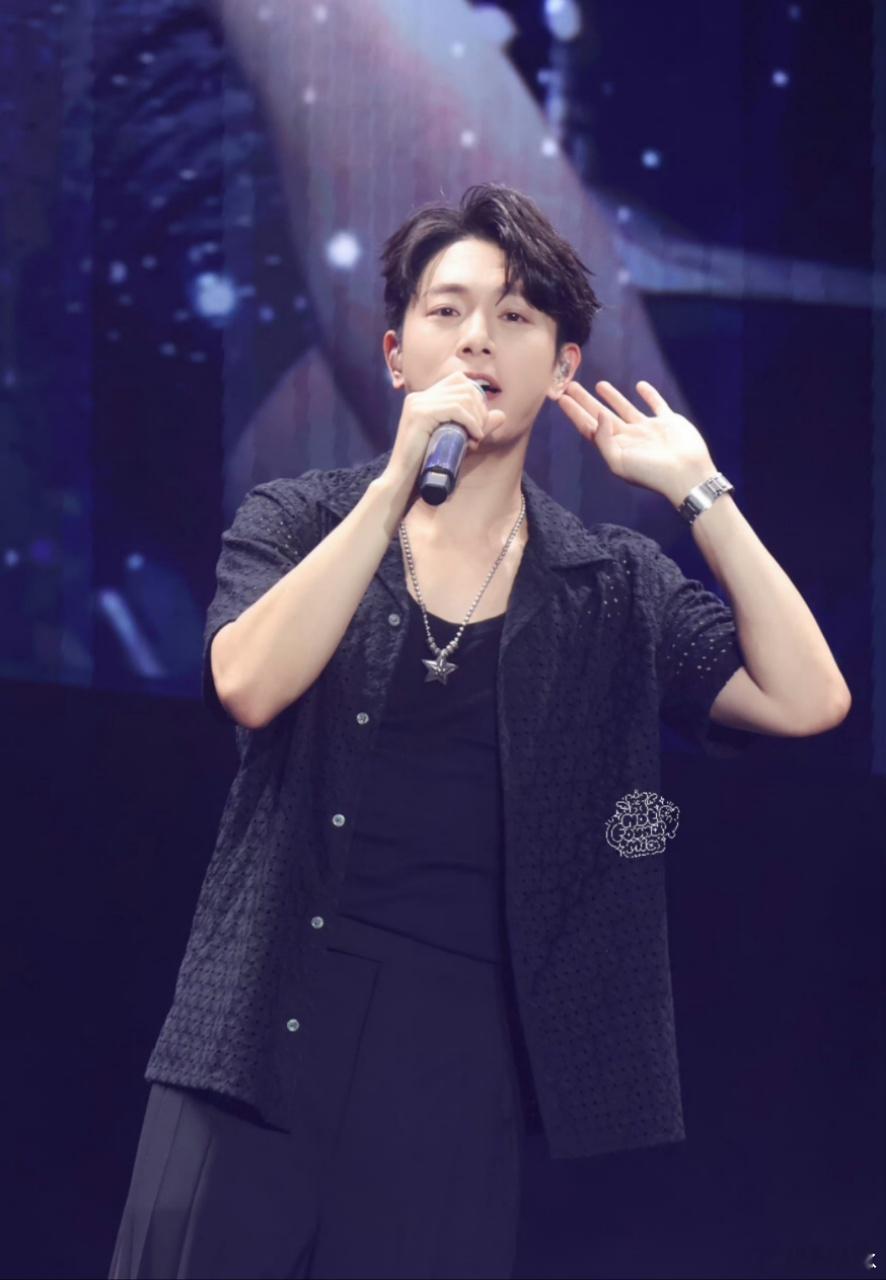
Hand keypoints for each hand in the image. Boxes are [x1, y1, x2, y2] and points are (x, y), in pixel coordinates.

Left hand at [557, 378, 717, 505]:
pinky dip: (649, 394)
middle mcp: (628, 437)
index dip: (574, 413)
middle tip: (570, 386)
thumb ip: (604, 438)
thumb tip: (598, 415)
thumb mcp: (618, 461)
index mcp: (615, 447)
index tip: (561, 398)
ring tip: (598, 384)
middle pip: (601, 415)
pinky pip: (656, 404)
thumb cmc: (650, 472)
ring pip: (625, 408)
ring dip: (612, 397)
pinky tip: (640, 386)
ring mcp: (648, 429)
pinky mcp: (668, 422)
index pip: (589, 427)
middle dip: (585, 402)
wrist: (685, 474)